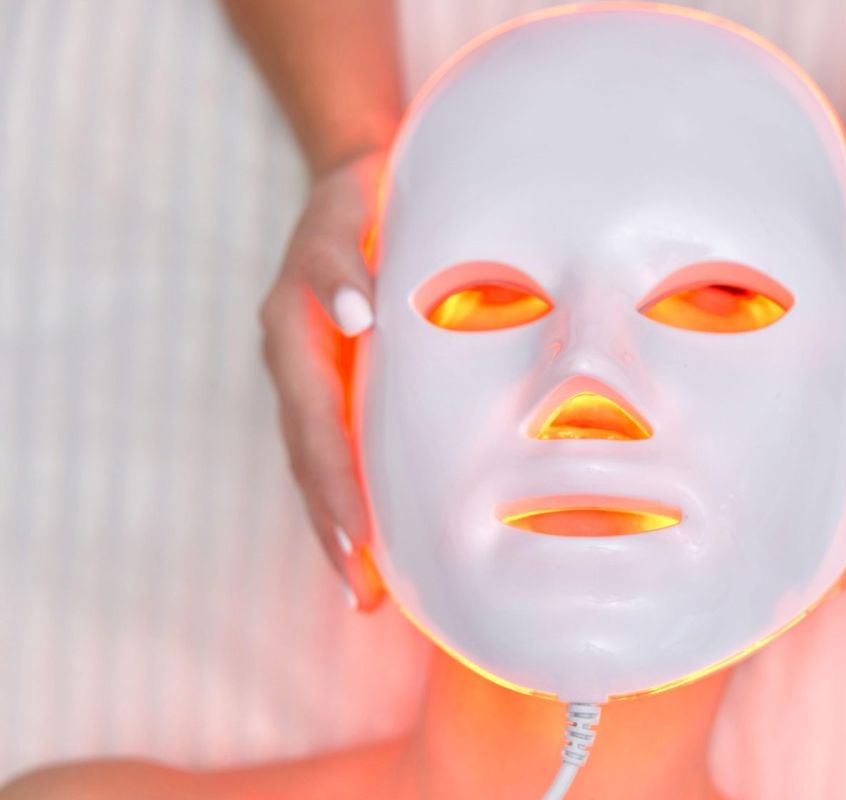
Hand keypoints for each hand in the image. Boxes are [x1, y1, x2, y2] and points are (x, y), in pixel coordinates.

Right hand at [259, 150, 387, 611]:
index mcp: (297, 334)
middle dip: (334, 527)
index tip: (359, 543)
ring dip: (340, 524)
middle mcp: (298, 363)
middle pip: (310, 459)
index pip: (314, 425)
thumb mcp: (347, 216)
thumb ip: (339, 265)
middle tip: (364, 596)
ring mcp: (316, 373)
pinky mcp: (339, 377)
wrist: (361, 181)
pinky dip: (354, 491)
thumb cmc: (365, 200)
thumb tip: (358, 315)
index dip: (333, 485)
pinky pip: (340, 443)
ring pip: (320, 461)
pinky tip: (380, 535)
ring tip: (367, 591)